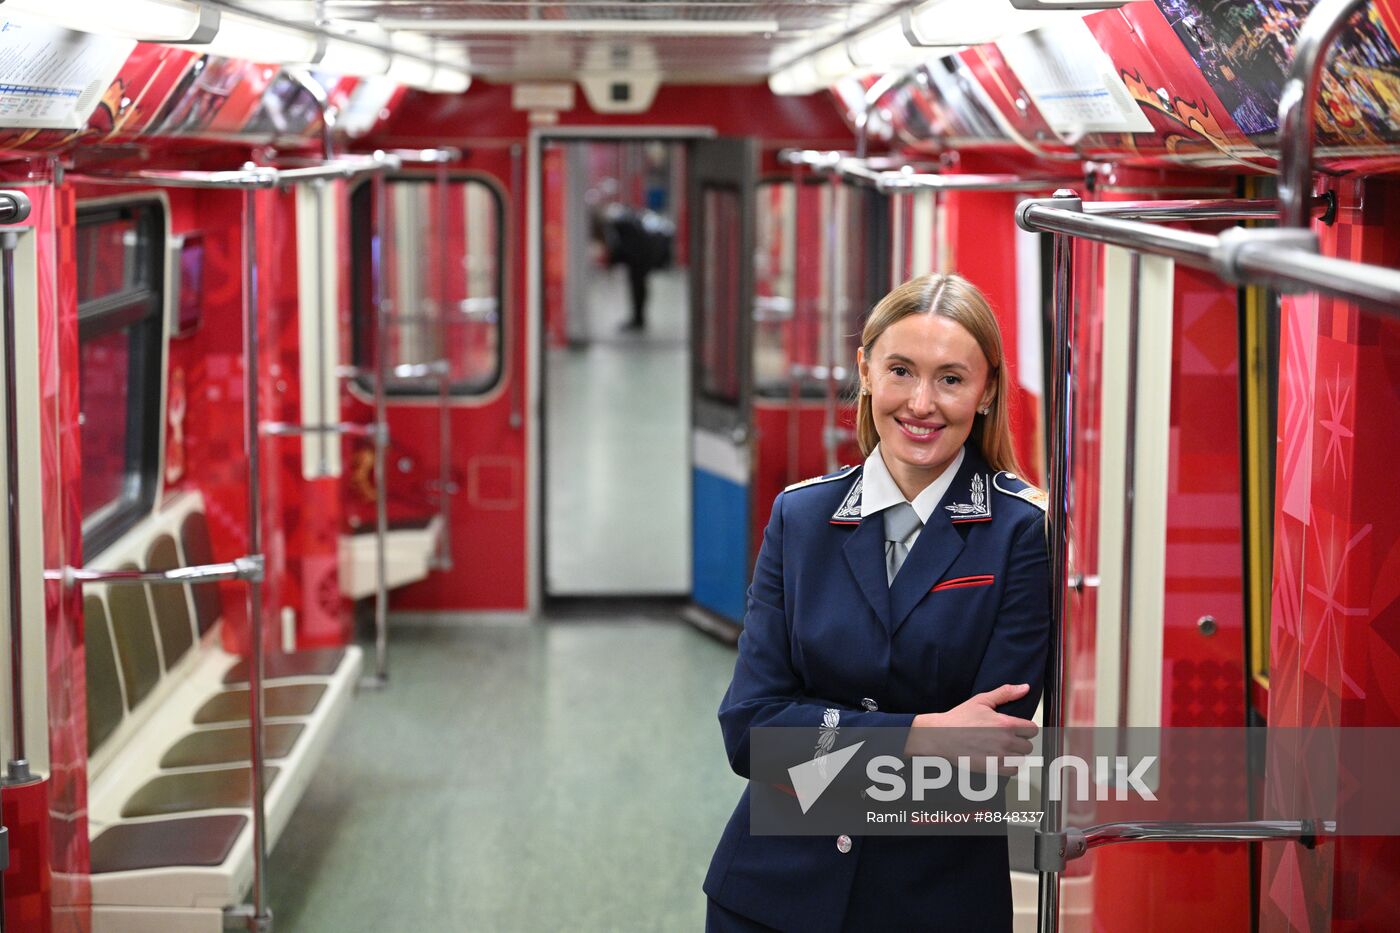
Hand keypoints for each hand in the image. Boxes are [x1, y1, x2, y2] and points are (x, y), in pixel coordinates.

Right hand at [903, 683, 1037, 764]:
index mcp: (1005, 724)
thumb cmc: (958, 719)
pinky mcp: (992, 768)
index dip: (1026, 728)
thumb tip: (1024, 688)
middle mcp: (1005, 741)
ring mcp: (998, 756)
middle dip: (1020, 742)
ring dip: (1015, 755)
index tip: (1018, 729)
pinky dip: (1010, 766)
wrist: (940, 736)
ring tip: (1003, 749)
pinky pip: (1013, 771)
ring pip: (1021, 759)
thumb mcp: (981, 700)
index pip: (1033, 729)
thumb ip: (1005, 693)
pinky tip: (1000, 759)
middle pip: (1028, 746)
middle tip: (1008, 739)